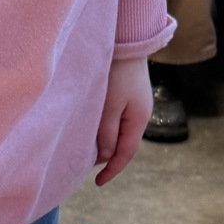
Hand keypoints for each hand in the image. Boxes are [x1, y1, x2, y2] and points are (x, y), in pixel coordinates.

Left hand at [94, 55, 151, 186]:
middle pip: (122, 145)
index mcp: (139, 120)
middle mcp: (139, 115)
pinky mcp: (127, 97)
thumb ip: (107, 132)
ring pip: (118, 133)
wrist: (127, 41)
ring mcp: (134, 106)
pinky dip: (104, 130)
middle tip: (84, 164)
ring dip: (103, 143)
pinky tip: (90, 129)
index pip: (126, 154)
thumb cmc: (117, 72)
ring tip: (84, 148)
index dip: (112, 170)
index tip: (97, 183)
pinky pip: (116, 121)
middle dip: (105, 157)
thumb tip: (105, 156)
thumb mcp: (109, 106)